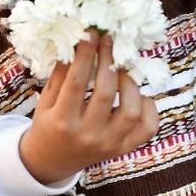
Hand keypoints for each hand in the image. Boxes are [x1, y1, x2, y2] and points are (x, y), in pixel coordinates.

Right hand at [19, 33, 158, 184]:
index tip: (92, 33)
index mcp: (62, 121)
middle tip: (108, 41)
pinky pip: (147, 129)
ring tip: (122, 68)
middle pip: (105, 93)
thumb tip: (77, 39)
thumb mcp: (46, 99)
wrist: (50, 162)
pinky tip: (139, 95)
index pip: (77, 82)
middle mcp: (87, 135)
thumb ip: (61, 73)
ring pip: (131, 111)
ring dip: (130, 83)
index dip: (86, 54)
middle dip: (108, 61)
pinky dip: (149, 108)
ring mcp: (108, 144)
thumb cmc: (47, 124)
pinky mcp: (122, 149)